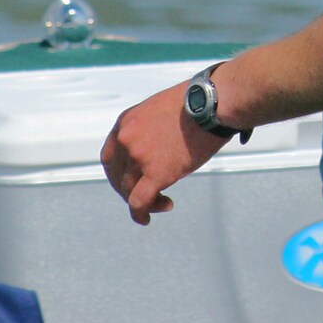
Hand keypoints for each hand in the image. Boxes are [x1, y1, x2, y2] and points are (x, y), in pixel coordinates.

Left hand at [100, 82, 227, 225]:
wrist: (212, 103)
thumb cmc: (196, 103)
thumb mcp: (159, 109)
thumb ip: (148, 128)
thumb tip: (154, 148)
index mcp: (126, 122)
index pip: (110, 156)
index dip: (118, 173)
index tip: (129, 181)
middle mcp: (126, 139)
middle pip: (117, 176)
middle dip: (128, 190)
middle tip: (146, 197)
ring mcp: (139, 156)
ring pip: (129, 191)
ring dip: (143, 202)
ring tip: (162, 203)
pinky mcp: (156, 173)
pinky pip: (139, 202)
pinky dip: (140, 214)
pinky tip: (146, 219)